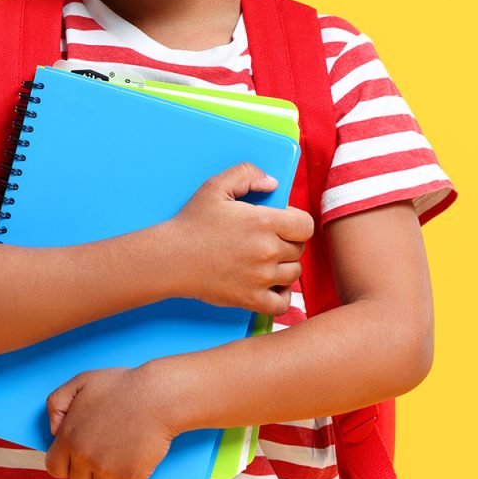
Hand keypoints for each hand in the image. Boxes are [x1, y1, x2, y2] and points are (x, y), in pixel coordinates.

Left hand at [44, 367, 177, 478]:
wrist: (158, 396)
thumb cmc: (123, 386)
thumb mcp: (81, 381)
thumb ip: (56, 403)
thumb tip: (53, 430)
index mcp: (70, 437)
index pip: (55, 467)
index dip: (66, 462)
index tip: (77, 458)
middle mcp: (85, 457)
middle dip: (87, 468)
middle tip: (104, 450)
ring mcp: (107, 470)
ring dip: (106, 474)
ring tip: (118, 452)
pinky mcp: (130, 477)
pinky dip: (126, 476)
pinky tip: (132, 457)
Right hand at [164, 162, 312, 315]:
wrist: (171, 259)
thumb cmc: (192, 223)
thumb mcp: (215, 186)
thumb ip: (247, 174)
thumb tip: (273, 183)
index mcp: (264, 222)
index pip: (306, 225)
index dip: (298, 221)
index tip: (284, 222)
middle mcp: (267, 251)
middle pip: (299, 249)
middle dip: (289, 242)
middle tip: (270, 239)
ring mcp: (261, 278)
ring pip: (294, 273)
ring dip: (285, 266)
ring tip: (268, 260)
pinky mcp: (250, 300)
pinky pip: (282, 304)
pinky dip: (282, 296)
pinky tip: (272, 286)